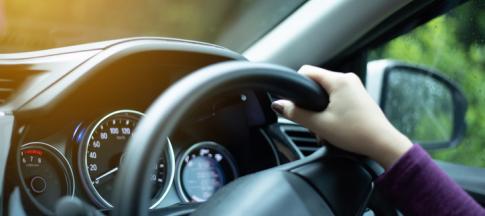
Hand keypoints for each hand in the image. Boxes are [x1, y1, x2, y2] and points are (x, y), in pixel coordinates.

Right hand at [271, 65, 411, 168]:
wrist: (383, 144)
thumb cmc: (356, 133)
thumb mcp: (319, 124)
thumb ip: (296, 113)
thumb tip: (278, 105)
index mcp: (338, 80)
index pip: (307, 71)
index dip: (296, 86)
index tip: (293, 102)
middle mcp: (348, 79)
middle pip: (316, 84)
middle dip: (310, 104)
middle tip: (312, 123)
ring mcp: (355, 88)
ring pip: (327, 94)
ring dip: (320, 111)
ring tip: (324, 129)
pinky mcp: (359, 98)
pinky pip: (337, 99)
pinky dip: (331, 112)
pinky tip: (334, 128)